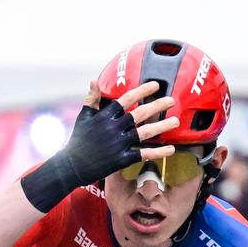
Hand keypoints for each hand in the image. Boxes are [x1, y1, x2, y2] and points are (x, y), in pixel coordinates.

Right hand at [21, 81, 179, 211]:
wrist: (71, 165)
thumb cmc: (78, 140)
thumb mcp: (83, 118)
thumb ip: (91, 99)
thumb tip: (93, 81)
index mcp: (105, 116)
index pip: (127, 99)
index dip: (142, 91)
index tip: (155, 85)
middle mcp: (114, 128)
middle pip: (140, 114)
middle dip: (157, 106)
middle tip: (171, 100)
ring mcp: (119, 144)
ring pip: (145, 132)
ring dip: (162, 126)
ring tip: (175, 121)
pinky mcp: (122, 159)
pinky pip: (144, 154)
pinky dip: (158, 152)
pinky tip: (171, 149)